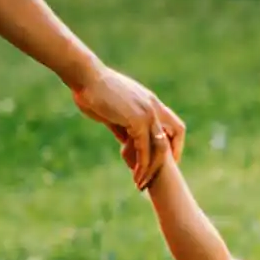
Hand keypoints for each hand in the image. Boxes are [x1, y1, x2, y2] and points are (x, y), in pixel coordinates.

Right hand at [71, 64, 184, 190]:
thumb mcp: (113, 111)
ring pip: (160, 147)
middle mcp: (154, 107)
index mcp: (150, 102)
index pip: (174, 125)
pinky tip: (134, 174)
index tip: (165, 161)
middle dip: (167, 160)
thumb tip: (126, 141)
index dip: (174, 144)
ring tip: (140, 183)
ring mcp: (147, 113)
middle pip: (174, 136)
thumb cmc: (93, 91)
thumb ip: (124, 126)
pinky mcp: (137, 119)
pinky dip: (141, 164)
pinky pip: (144, 148)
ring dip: (152, 168)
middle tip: (156, 177)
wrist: (85, 77)